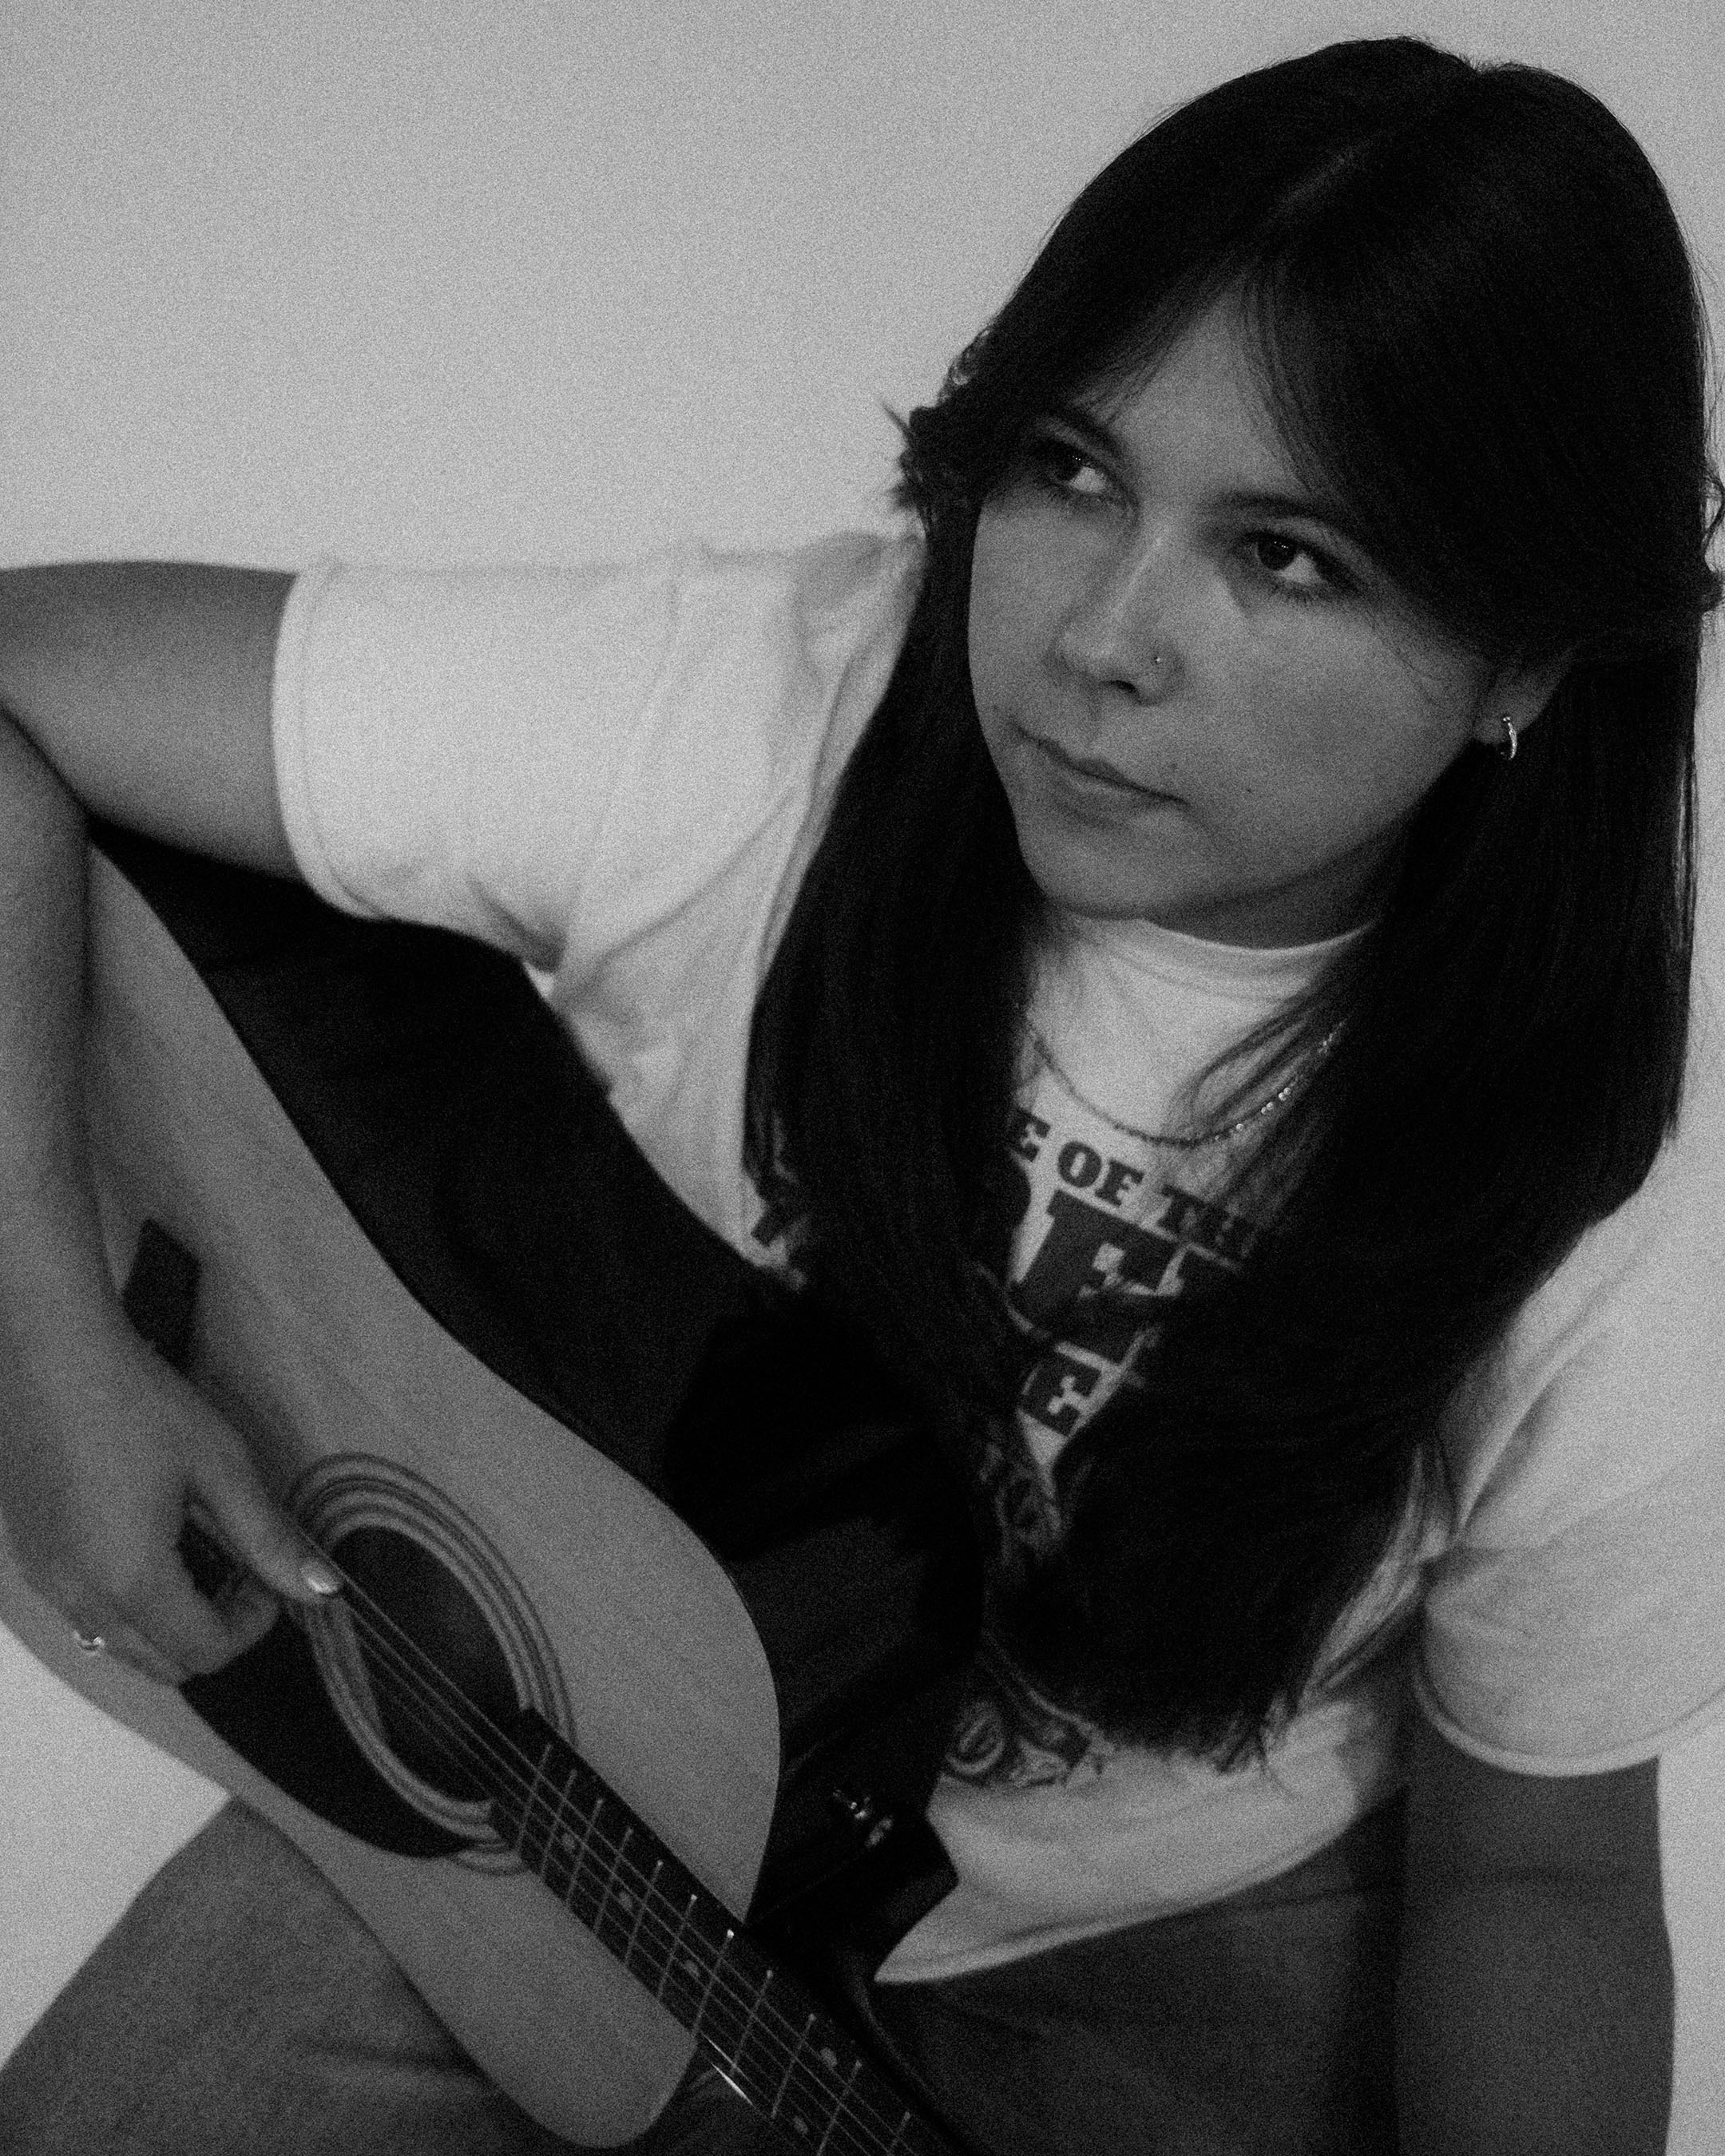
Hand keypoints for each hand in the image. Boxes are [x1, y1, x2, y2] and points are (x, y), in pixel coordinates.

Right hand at [0, 1310, 335, 1682]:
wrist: (48, 1352)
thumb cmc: (136, 1400)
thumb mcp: (219, 1465)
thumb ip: (269, 1537)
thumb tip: (322, 1589)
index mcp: (130, 1580)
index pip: (205, 1652)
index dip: (253, 1624)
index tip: (269, 1574)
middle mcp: (77, 1596)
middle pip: (161, 1665)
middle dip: (213, 1631)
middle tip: (240, 1569)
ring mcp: (44, 1580)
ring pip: (117, 1646)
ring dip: (168, 1622)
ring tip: (197, 1551)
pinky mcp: (27, 1557)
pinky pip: (82, 1613)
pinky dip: (125, 1603)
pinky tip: (146, 1538)